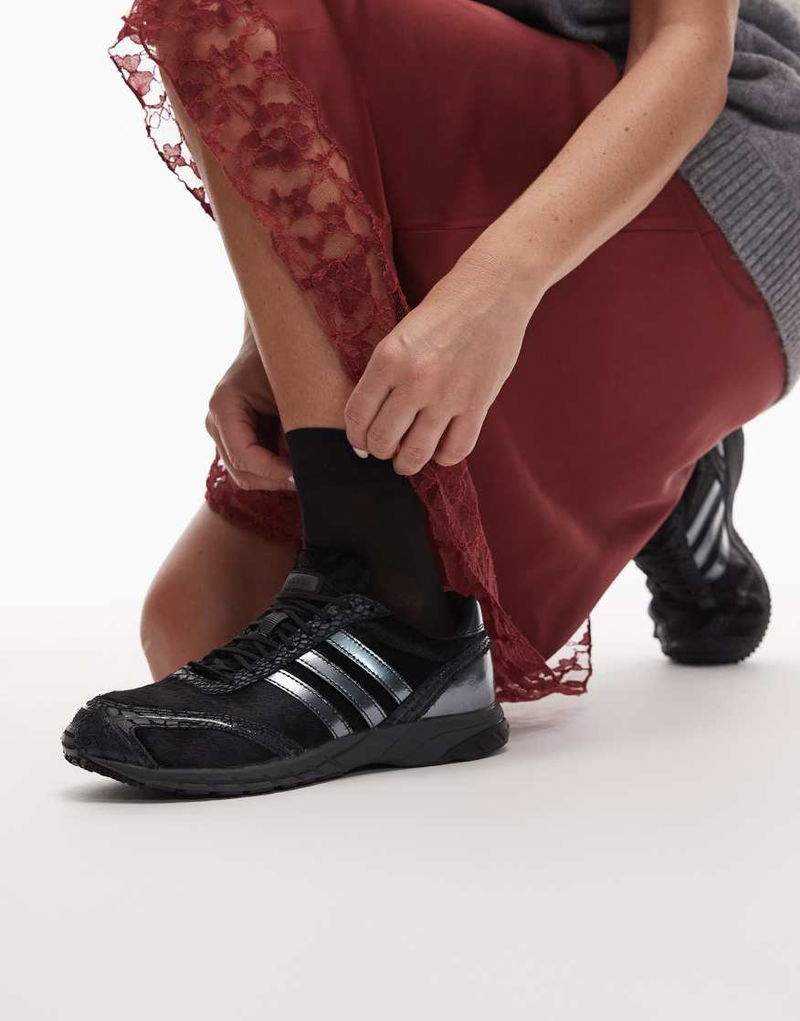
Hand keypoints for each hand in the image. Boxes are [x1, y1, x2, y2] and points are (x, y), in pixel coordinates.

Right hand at [206, 324, 293, 490]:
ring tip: (302, 467)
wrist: (270, 343)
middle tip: (308, 476)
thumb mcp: (292, 389)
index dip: (274, 472)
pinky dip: (273, 469)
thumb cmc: (283, 361)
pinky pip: (251, 466)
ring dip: (275, 477)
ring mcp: (220, 433)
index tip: (302, 474)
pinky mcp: (232, 438)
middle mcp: (216, 423)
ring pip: (246, 475)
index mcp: (225, 407)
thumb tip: (314, 460)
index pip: (244, 457)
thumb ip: (298, 423)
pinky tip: (295, 460)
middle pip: (242, 473)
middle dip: (276, 480)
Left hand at [344, 253, 537, 474]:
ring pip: (416, 454)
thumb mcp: (400, 334)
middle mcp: (415, 380)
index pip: (357, 416)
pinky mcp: (478, 404)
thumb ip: (386, 373)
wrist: (493, 290)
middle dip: (379, 451)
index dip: (355, 437)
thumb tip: (373, 417)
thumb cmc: (444, 308)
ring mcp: (448, 395)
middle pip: (382, 441)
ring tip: (406, 460)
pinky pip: (456, 450)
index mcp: (388, 358)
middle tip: (384, 449)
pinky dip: (444, 458)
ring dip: (407, 464)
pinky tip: (440, 449)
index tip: (360, 442)